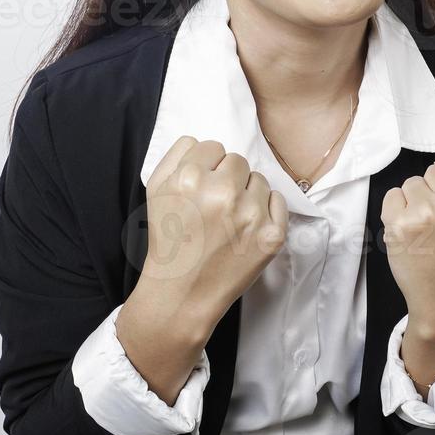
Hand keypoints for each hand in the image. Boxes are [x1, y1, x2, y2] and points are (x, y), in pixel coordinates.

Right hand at [132, 136, 287, 339]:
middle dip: (226, 177)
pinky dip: (266, 209)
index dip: (205, 167)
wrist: (182, 293)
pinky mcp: (272, 235)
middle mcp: (222, 193)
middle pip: (236, 160)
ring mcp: (251, 215)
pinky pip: (278, 199)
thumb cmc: (168, 240)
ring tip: (228, 219)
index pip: (212, 147)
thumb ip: (177, 155)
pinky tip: (246, 226)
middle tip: (214, 205)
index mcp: (189, 178)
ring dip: (246, 193)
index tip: (200, 187)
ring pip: (258, 179)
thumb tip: (204, 141)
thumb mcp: (156, 190)